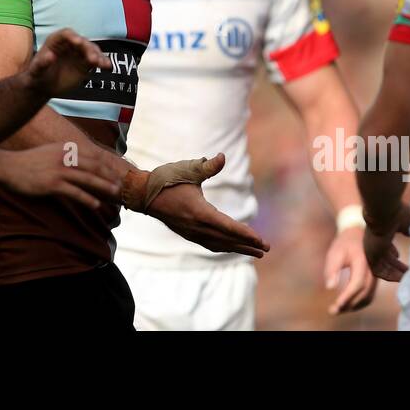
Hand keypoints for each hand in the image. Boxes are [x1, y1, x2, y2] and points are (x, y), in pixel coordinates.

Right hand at [0, 141, 121, 209]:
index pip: (92, 155)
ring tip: (115, 193)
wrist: (8, 167)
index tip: (116, 172)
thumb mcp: (48, 152)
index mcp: (64, 148)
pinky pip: (75, 192)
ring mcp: (59, 170)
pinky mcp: (52, 184)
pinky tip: (97, 205)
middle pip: (94, 166)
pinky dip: (88, 199)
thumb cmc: (27, 162)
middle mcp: (64, 156)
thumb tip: (76, 160)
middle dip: (109, 175)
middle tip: (121, 184)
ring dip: (104, 186)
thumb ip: (62, 154)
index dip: (106, 165)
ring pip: (88, 178)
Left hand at [25, 29, 109, 99]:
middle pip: (82, 42)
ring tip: (102, 64)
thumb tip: (50, 56)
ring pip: (91, 50)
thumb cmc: (37, 75)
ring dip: (98, 56)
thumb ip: (41, 63)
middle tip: (92, 59)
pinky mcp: (86, 63)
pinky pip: (96, 61)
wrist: (44, 86)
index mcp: (56, 41)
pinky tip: (108, 67)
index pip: (66, 34)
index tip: (78, 42)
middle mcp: (70, 44)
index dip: (73, 36)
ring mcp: (79, 53)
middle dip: (88, 49)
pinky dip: (102, 63)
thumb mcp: (35, 71)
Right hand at [145, 153, 269, 257]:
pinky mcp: (187, 233)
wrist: (144, 194)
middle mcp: (196, 226)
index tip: (261, 241)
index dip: (246, 235)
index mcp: (199, 212)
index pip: (228, 227)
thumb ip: (208, 166)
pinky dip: (223, 247)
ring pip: (219, 244)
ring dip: (237, 248)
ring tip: (254, 252)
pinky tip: (230, 247)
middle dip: (247, 245)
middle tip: (265, 249)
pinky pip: (209, 244)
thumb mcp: (189, 170)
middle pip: (226, 240)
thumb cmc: (167, 180)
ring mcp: (191, 232)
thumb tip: (222, 157)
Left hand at [323, 226, 376, 313]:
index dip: (347, 296)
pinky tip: (348, 304)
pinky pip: (370, 294)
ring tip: (339, 309)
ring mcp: (376, 275)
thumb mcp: (334, 252)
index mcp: (362, 261)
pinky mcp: (376, 279)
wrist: (358, 233)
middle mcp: (373, 270)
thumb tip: (329, 288)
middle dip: (349, 304)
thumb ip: (332, 269)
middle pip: (364, 293)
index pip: (357, 283)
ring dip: (355, 305)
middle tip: (333, 311)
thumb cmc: (344, 243)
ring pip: (368, 296)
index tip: (335, 305)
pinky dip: (360, 302)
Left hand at [363, 204, 409, 281]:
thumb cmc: (398, 213)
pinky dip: (389, 276)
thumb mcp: (408, 222)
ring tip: (408, 277)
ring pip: (382, 266)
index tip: (399, 256)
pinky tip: (401, 278)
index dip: (392, 252)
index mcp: (380, 231)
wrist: (384, 211)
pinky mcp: (370, 255)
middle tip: (409, 272)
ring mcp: (371, 248)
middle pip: (384, 257)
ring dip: (395, 273)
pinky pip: (378, 271)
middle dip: (396, 266)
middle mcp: (374, 241)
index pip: (384, 245)